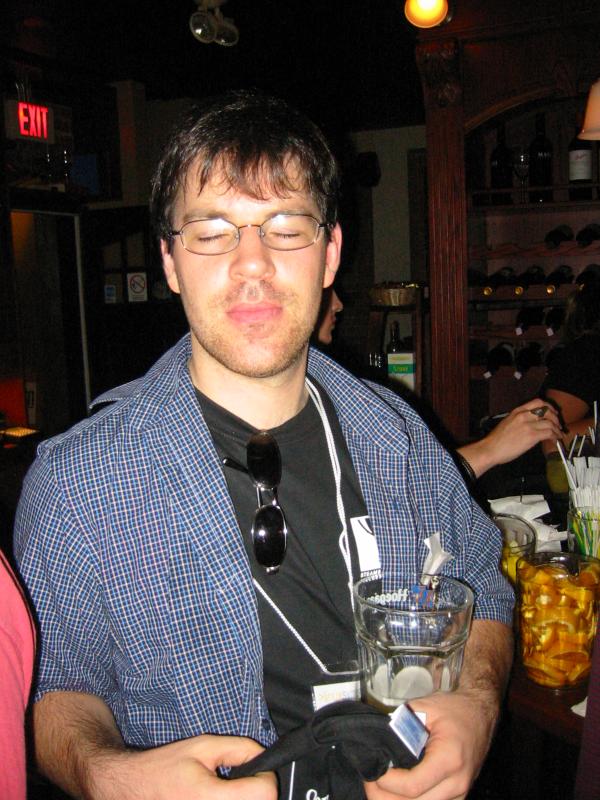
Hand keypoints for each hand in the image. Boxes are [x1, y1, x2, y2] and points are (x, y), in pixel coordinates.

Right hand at [91, 734, 277, 799]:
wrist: (133, 788)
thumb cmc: (166, 766)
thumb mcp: (204, 746)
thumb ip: (240, 749)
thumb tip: (264, 759)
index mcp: (210, 798)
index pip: (265, 795)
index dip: (265, 777)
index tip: (255, 770)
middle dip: (253, 790)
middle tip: (236, 780)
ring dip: (242, 799)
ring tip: (221, 791)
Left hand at [364, 688, 496, 799]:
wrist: (481, 714)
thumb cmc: (454, 709)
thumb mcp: (425, 708)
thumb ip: (401, 724)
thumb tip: (377, 739)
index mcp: (449, 759)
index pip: (412, 786)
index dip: (387, 782)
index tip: (373, 770)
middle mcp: (457, 783)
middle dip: (385, 796)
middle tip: (369, 780)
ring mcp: (460, 794)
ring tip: (378, 786)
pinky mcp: (458, 797)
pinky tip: (395, 791)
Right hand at [459, 399, 560, 477]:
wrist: (490, 449)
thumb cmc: (496, 440)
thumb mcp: (507, 423)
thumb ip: (520, 420)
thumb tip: (533, 424)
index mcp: (517, 411)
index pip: (537, 402)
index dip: (548, 407)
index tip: (552, 412)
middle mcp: (523, 415)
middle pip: (547, 410)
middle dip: (555, 418)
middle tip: (558, 425)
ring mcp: (528, 425)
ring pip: (550, 422)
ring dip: (557, 429)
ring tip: (558, 435)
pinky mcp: (531, 435)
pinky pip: (549, 433)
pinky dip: (555, 436)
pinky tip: (554, 440)